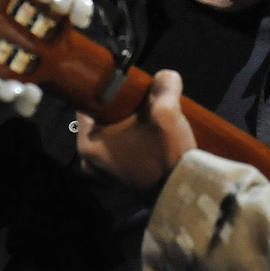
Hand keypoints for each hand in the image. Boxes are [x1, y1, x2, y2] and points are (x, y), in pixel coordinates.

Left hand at [75, 69, 197, 189]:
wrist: (182, 193)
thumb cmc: (166, 156)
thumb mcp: (167, 113)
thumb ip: (164, 85)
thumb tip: (164, 76)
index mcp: (88, 143)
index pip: (88, 103)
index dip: (107, 89)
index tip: (125, 83)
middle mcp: (89, 160)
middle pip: (102, 119)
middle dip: (123, 108)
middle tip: (144, 100)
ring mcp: (103, 173)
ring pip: (114, 135)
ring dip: (131, 125)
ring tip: (151, 118)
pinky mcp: (119, 180)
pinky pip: (122, 150)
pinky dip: (134, 141)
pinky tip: (153, 137)